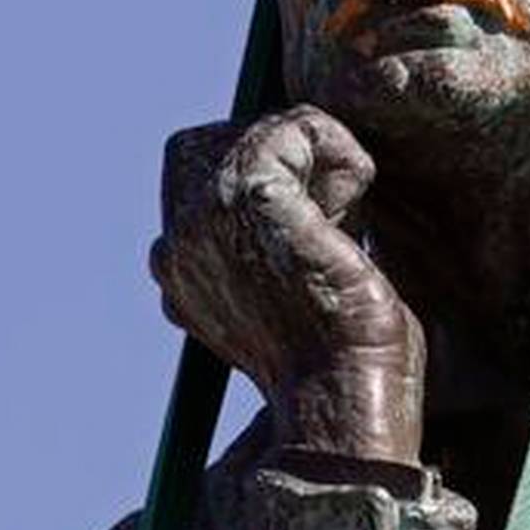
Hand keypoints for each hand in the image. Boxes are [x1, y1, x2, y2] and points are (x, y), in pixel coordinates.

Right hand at [150, 106, 424, 465]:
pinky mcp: (251, 197)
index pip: (202, 173)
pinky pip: (300, 126)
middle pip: (222, 139)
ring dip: (321, 165)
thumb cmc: (335, 361)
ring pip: (264, 131)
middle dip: (285, 162)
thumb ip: (268, 244)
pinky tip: (352, 217)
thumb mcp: (285, 293)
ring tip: (341, 229)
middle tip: (330, 228)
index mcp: (178, 268)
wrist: (343, 403)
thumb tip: (309, 186)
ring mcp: (207, 216)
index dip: (270, 185)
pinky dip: (344, 156)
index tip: (314, 241)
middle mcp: (178, 241)